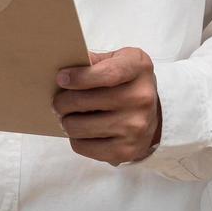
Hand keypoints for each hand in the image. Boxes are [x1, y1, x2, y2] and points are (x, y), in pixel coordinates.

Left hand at [52, 47, 161, 165]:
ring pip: (79, 127)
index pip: (107, 74)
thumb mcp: (118, 60)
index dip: (79, 77)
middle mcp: (142, 98)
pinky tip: (81, 131)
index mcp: (138, 68)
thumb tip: (65, 70)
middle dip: (62, 102)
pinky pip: (84, 147)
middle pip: (86, 101)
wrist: (154, 113)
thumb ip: (94, 61)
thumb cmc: (127, 81)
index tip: (60, 78)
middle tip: (57, 101)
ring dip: (66, 121)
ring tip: (67, 116)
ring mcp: (136, 127)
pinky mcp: (127, 151)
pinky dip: (76, 139)